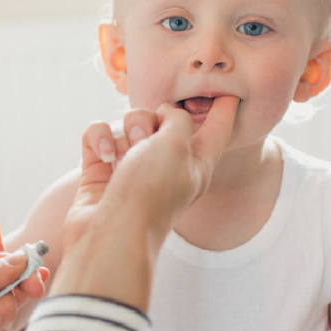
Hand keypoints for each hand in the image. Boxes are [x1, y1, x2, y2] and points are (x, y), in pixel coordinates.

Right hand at [51, 97, 238, 309]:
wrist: (111, 235)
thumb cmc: (150, 193)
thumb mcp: (176, 145)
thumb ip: (177, 118)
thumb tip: (163, 113)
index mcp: (196, 163)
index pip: (216, 131)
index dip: (224, 112)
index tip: (231, 96)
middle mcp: (165, 163)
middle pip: (162, 118)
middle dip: (150, 119)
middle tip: (146, 141)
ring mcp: (132, 166)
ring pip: (128, 123)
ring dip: (124, 132)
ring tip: (121, 157)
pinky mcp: (102, 169)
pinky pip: (100, 135)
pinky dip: (99, 140)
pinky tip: (104, 157)